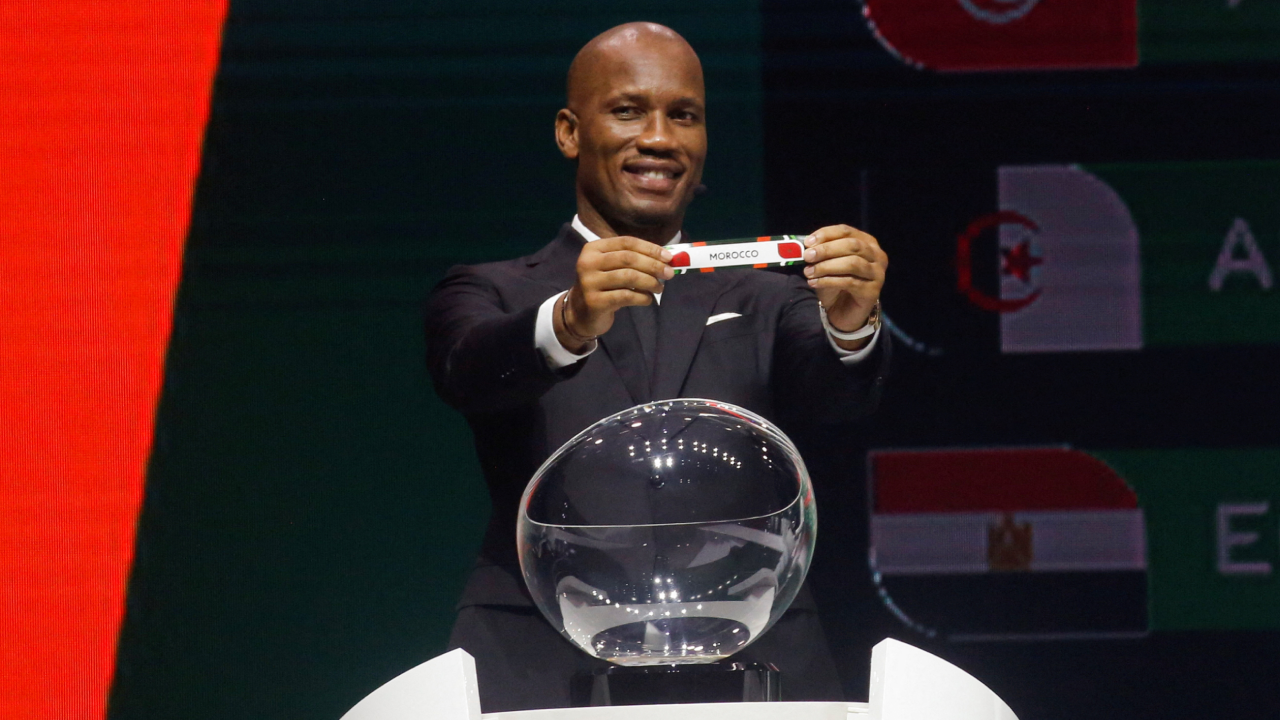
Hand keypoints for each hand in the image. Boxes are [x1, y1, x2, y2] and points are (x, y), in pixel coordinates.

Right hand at [555, 236, 674, 351]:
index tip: (669, 257)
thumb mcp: (612, 268)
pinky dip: (642, 297)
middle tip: (669, 273)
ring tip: (659, 288)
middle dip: (653, 265)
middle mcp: (588, 262)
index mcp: (593, 248)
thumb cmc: (603, 286)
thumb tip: (666, 259)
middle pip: (628, 258)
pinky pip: (626, 296)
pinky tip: (648, 299)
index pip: (626, 242)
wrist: (580, 313)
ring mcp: (589, 282)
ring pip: (628, 277)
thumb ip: (634, 260)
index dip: (650, 248)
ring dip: (650, 282)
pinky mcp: (594, 301)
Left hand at [802, 224, 887, 348]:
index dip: (826, 234)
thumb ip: (820, 252)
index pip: (846, 231)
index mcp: (866, 242)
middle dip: (827, 250)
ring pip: (852, 263)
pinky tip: (814, 283)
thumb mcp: (827, 264)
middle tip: (807, 256)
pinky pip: (849, 282)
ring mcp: (877, 273)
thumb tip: (806, 246)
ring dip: (827, 266)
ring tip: (809, 272)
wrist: (844, 311)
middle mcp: (876, 255)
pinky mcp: (873, 290)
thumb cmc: (836, 283)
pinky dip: (829, 281)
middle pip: (852, 245)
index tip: (808, 242)